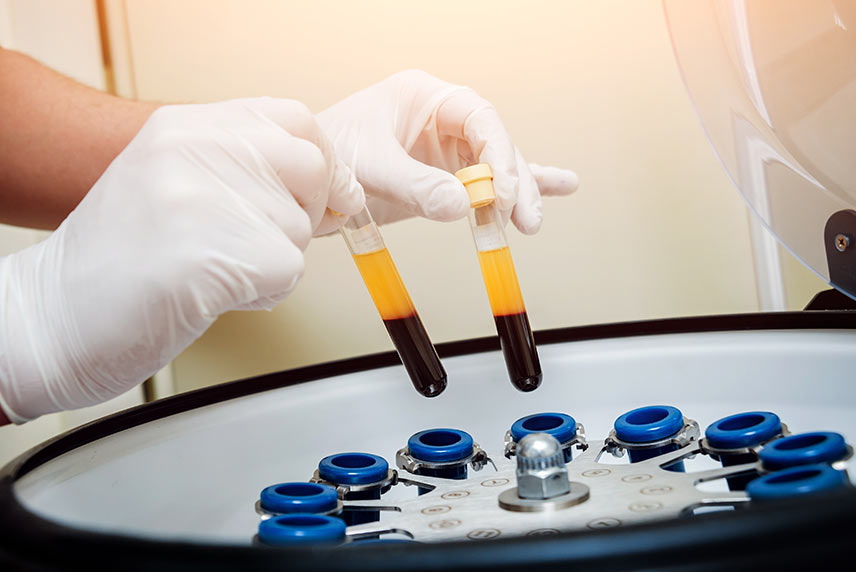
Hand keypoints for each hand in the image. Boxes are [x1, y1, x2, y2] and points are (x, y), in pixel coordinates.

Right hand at [0, 98, 363, 421]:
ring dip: (274, 260)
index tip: (317, 191)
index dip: (319, 159)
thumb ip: (245, 169)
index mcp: (185, 127)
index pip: (295, 118)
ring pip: (299, 227)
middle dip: (308, 210)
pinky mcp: (219, 254)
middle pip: (312, 166)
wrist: (54, 317)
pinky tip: (215, 294)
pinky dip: (265, 293)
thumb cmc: (116, 259)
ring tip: (214, 269)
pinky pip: (289, 270)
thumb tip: (339, 185)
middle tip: (264, 238)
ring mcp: (205, 199)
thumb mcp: (172, 181)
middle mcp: (195, 150)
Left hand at [318, 70, 577, 232]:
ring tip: (533, 222)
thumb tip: (462, 206)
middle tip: (524, 220)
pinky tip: (560, 186)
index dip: (499, 152)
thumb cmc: (331, 157)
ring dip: (519, 194)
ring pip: (495, 167)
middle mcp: (441, 119)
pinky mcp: (443, 178)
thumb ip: (414, 185)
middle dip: (513, 183)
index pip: (478, 116)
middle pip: (494, 145)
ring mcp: (444, 150)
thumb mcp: (370, 167)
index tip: (505, 190)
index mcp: (425, 97)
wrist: (307, 186)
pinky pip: (488, 181)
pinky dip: (519, 188)